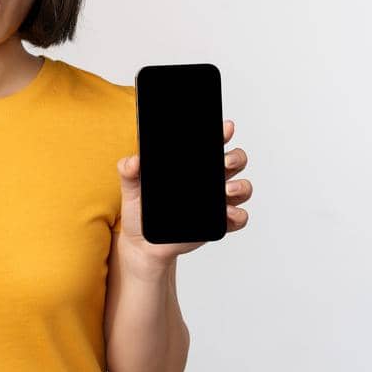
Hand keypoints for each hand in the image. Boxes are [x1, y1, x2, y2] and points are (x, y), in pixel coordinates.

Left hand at [114, 118, 252, 270]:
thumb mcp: (132, 188)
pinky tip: (227, 213)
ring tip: (226, 189)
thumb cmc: (140, 211)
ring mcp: (217, 202)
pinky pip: (238, 217)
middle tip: (224, 161)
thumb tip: (134, 160)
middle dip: (236, 157)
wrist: (143, 244)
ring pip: (242, 187)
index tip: (225, 127)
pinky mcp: (219, 223)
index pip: (211, 144)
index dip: (222, 133)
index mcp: (192, 166)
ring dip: (241, 186)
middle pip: (235, 161)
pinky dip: (238, 215)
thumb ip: (129, 171)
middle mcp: (209, 180)